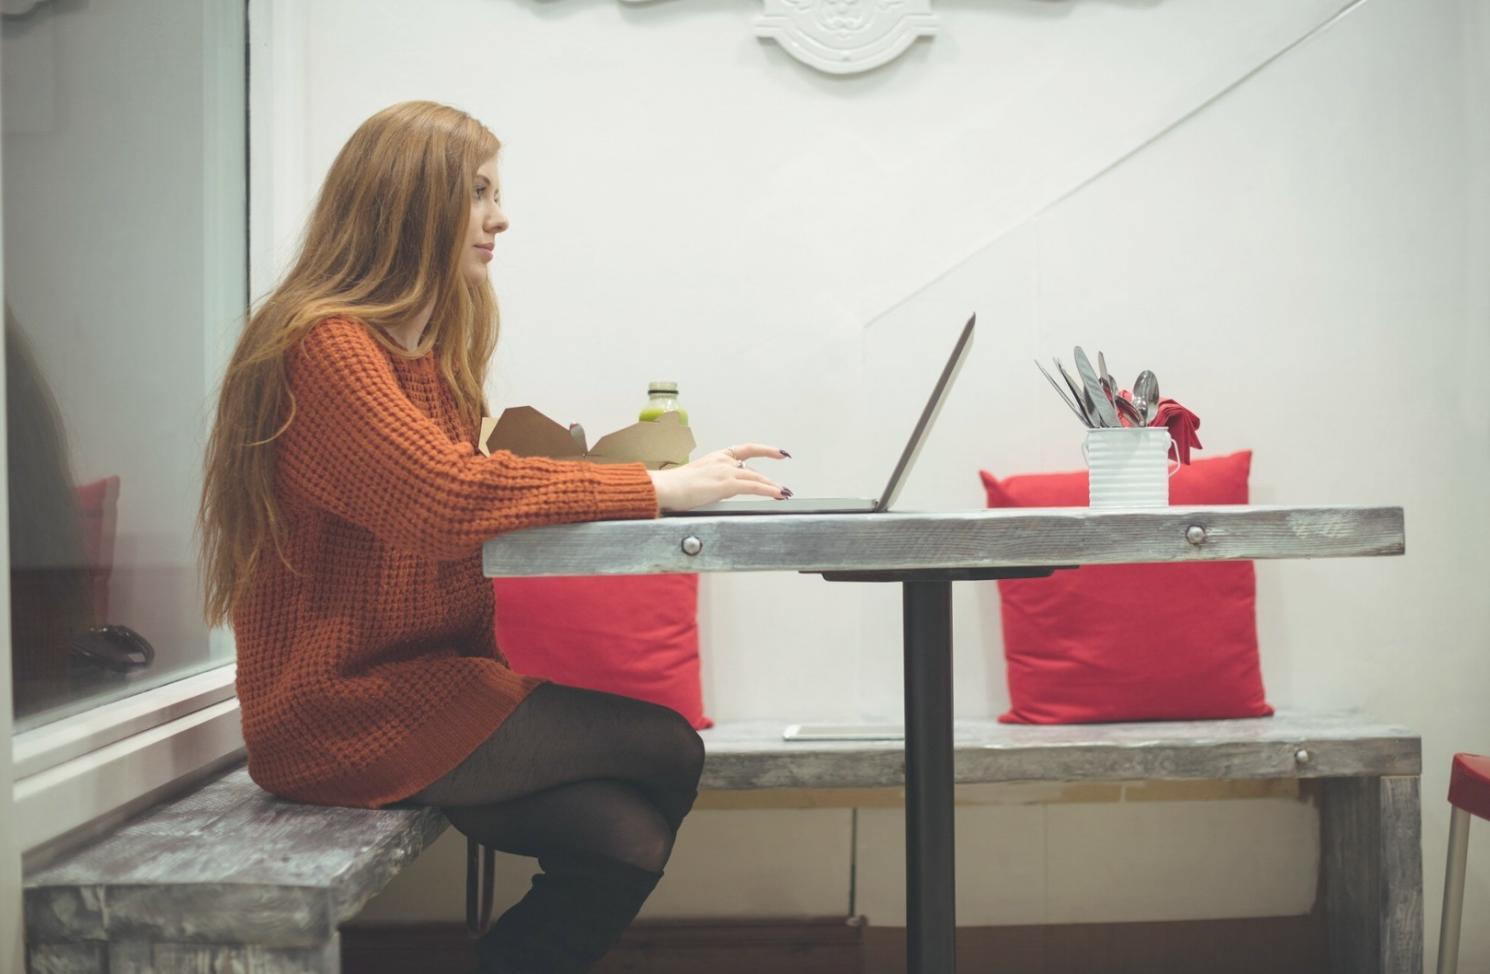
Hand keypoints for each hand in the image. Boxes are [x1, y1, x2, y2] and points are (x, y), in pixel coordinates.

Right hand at [647, 444, 791, 511]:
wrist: (665, 488)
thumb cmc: (673, 487)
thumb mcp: (696, 481)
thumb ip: (710, 483)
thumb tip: (718, 491)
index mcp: (715, 457)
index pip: (745, 450)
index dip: (765, 450)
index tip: (779, 452)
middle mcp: (722, 461)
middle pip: (752, 470)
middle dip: (768, 481)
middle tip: (781, 488)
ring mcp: (725, 471)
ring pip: (756, 478)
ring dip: (772, 487)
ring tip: (783, 493)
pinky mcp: (726, 484)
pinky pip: (754, 487)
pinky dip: (769, 490)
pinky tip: (778, 494)